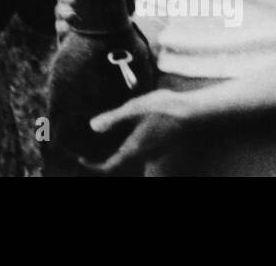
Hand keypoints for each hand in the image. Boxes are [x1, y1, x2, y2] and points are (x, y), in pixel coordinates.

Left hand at [80, 88, 198, 174]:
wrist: (194, 112)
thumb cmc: (164, 108)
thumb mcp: (134, 109)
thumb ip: (113, 119)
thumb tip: (92, 126)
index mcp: (134, 149)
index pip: (110, 166)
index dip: (94, 166)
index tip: (81, 158)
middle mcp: (144, 155)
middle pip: (119, 163)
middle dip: (103, 157)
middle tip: (89, 146)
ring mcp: (154, 151)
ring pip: (130, 156)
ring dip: (116, 150)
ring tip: (104, 136)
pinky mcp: (161, 145)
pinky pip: (140, 150)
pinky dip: (128, 144)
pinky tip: (126, 128)